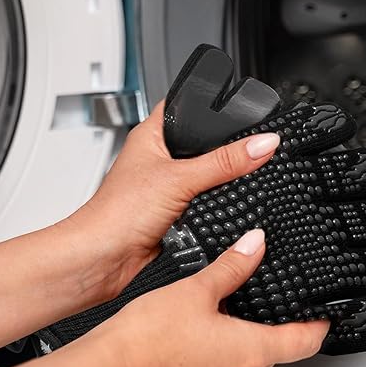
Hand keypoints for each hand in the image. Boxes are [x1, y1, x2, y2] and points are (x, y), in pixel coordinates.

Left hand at [68, 102, 281, 299]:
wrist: (103, 259)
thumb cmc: (117, 212)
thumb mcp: (179, 179)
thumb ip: (224, 162)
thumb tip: (262, 144)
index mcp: (150, 136)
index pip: (183, 107)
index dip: (209, 106)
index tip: (240, 109)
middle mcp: (156, 160)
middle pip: (201, 145)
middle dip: (222, 151)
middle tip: (243, 152)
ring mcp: (164, 188)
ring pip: (204, 178)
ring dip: (216, 184)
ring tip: (228, 183)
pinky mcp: (172, 215)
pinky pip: (203, 206)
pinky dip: (212, 208)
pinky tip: (218, 210)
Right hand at [85, 229, 328, 366]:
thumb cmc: (150, 335)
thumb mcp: (197, 288)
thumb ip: (231, 265)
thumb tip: (254, 244)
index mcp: (249, 351)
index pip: (303, 341)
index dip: (318, 325)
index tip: (325, 313)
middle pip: (275, 350)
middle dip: (279, 326)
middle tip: (276, 299)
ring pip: (245, 359)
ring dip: (246, 335)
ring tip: (232, 306)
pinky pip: (220, 366)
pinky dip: (221, 347)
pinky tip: (198, 327)